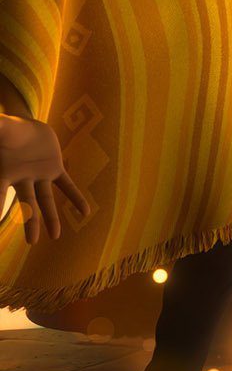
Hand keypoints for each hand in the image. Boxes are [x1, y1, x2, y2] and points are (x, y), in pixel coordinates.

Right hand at [0, 116, 88, 243]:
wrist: (25, 128)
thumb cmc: (9, 131)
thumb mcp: (1, 127)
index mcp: (3, 173)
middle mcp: (21, 179)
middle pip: (26, 204)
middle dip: (30, 222)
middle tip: (32, 243)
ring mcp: (39, 176)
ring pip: (45, 200)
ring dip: (51, 217)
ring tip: (56, 236)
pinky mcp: (54, 170)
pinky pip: (66, 186)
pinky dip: (76, 198)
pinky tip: (85, 212)